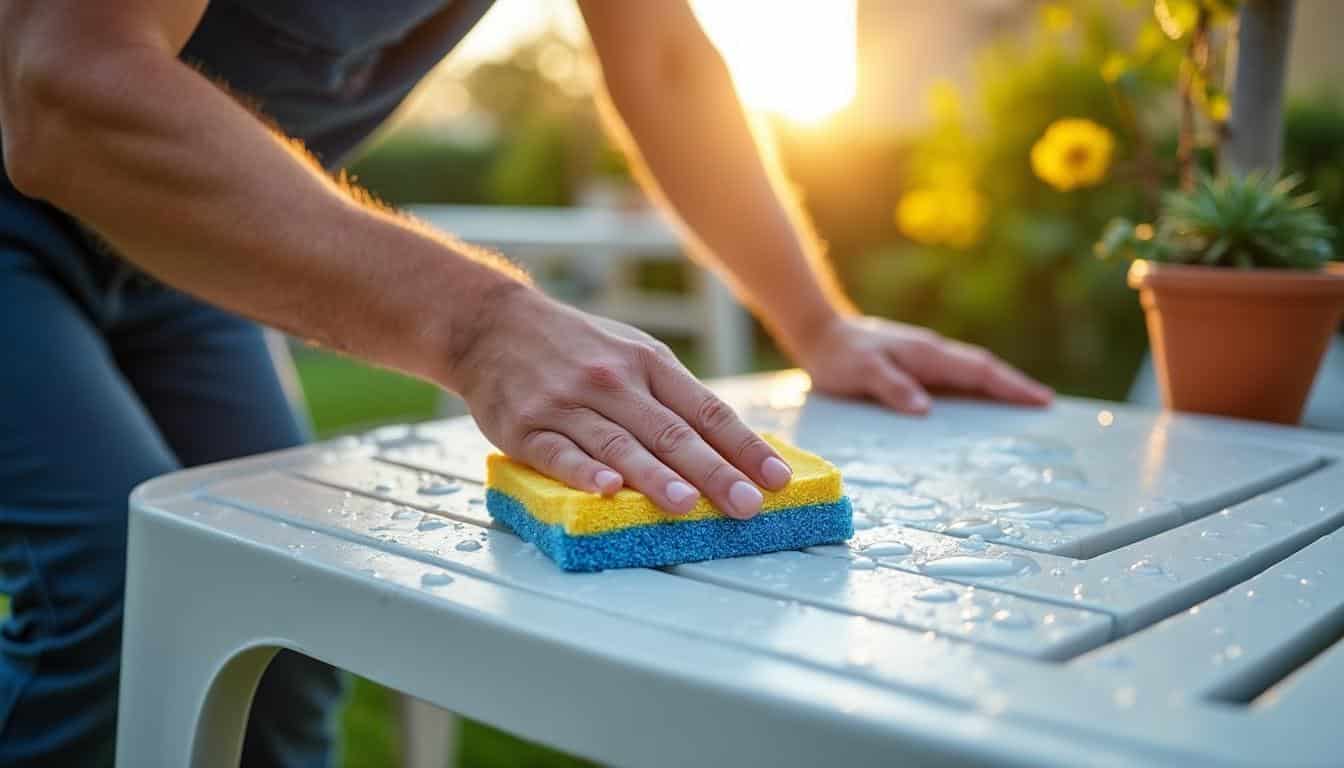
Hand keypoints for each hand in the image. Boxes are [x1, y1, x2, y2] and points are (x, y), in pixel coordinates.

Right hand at [447, 287, 791, 516]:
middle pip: (671, 432)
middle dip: (714, 471)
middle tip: (747, 505)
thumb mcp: (631, 352)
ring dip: (655, 476)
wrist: (493, 324)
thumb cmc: (576, 347)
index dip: (744, 446)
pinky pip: (559, 452)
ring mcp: (568, 402)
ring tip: (688, 504)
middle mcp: (613, 381)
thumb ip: (673, 395)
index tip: (777, 479)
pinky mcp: (526, 426)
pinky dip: (583, 472)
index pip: (707, 409)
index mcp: (648, 363)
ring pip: (619, 444)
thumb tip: (729, 444)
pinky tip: (606, 490)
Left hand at [794, 315, 1052, 413]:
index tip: (1041, 399)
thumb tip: (925, 408)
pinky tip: (980, 412)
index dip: (1011, 385)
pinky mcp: (917, 369)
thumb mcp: (861, 372)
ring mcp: (927, 361)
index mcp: (928, 353)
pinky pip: (955, 382)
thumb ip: (891, 387)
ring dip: (999, 390)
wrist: (821, 335)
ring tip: (1025, 412)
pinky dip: (976, 393)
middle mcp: (934, 354)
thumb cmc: (840, 356)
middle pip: (984, 371)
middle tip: (1046, 408)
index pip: (979, 370)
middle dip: (1016, 388)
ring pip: (972, 376)